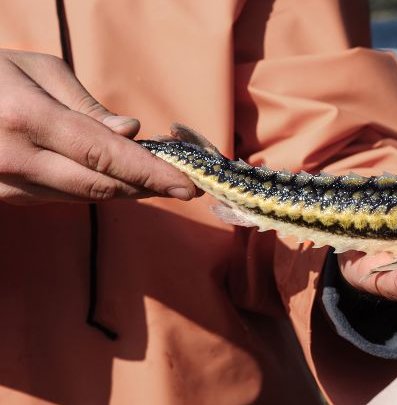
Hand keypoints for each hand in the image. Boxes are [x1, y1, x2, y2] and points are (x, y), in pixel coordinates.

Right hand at [0, 49, 196, 204]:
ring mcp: (7, 186)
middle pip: (101, 187)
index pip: (105, 156)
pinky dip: (94, 189)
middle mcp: (17, 159)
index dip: (151, 174)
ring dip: (125, 190)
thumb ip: (87, 106)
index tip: (187, 186)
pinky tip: (114, 178)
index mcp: (28, 119)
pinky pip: (62, 198)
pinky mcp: (5, 199)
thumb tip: (130, 133)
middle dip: (148, 188)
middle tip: (184, 185)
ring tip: (156, 178)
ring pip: (83, 198)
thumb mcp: (38, 70)